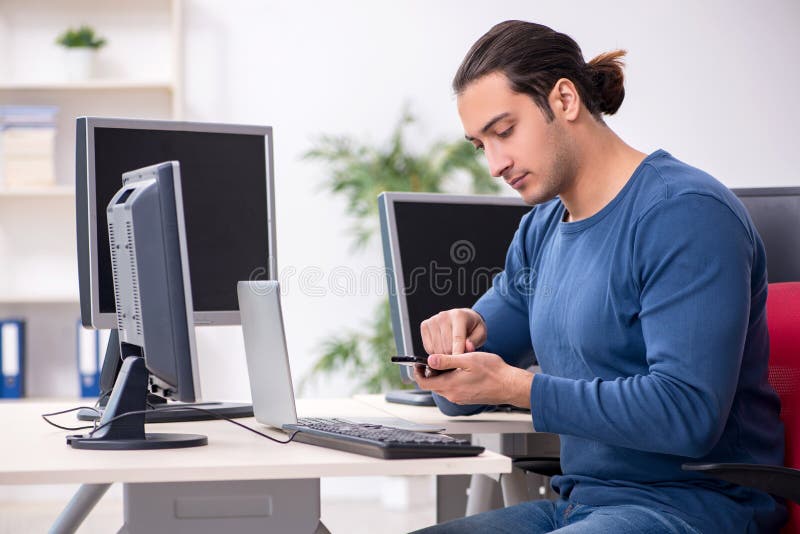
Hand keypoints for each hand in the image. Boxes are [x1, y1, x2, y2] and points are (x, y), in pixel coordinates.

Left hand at [413, 352, 533, 407]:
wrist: (510, 385)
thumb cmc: (493, 372)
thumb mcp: (467, 360)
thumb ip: (446, 360)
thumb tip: (430, 360)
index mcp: (450, 386)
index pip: (424, 383)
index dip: (418, 372)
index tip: (418, 363)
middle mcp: (453, 395)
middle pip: (432, 385)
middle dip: (430, 372)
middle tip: (436, 359)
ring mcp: (460, 398)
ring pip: (443, 386)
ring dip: (442, 375)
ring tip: (451, 361)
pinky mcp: (467, 398)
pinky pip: (453, 389)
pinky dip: (451, 379)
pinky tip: (461, 370)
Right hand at [420, 308, 486, 355]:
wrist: (463, 317)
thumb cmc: (472, 327)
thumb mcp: (480, 334)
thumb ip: (475, 341)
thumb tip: (468, 347)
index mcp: (459, 316)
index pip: (457, 338)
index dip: (458, 354)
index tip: (459, 366)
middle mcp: (444, 316)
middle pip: (446, 346)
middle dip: (453, 357)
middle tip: (458, 359)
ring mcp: (432, 320)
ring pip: (436, 349)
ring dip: (444, 356)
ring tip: (452, 353)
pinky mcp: (425, 325)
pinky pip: (428, 348)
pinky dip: (435, 353)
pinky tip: (443, 349)